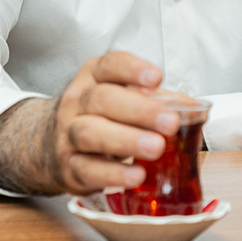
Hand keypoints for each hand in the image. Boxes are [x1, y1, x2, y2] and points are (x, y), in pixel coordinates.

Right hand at [0, 51, 180, 195]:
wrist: (46, 143)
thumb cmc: (97, 116)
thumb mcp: (119, 97)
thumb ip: (154, 99)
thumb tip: (195, 109)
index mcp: (93, 77)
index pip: (110, 65)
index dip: (132, 70)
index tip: (157, 78)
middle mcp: (77, 102)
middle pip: (102, 100)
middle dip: (139, 110)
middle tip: (170, 122)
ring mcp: (68, 135)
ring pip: (90, 133)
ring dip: (126, 140)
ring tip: (156, 148)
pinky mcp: (69, 167)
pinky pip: (87, 170)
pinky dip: (112, 174)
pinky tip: (135, 175)